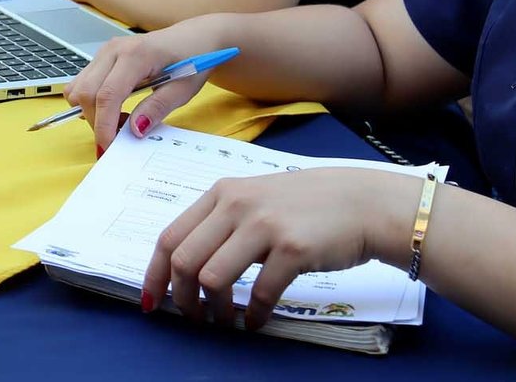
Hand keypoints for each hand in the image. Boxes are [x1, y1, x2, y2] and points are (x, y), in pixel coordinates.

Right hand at [63, 19, 229, 150]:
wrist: (193, 38)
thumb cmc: (193, 59)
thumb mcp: (183, 89)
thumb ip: (157, 108)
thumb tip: (134, 130)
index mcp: (136, 55)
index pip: (107, 95)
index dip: (104, 125)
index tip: (109, 147)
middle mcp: (113, 50)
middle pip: (86, 93)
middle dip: (96, 122)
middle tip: (118, 138)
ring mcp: (104, 51)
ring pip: (77, 88)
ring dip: (91, 112)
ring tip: (119, 120)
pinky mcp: (102, 57)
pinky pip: (82, 83)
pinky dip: (91, 102)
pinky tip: (114, 107)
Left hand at [144, 167, 416, 329]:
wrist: (362, 203)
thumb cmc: (305, 207)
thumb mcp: (254, 200)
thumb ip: (222, 223)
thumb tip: (187, 266)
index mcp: (220, 194)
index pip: (170, 237)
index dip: (155, 274)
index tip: (153, 301)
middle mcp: (236, 205)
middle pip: (184, 260)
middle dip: (182, 297)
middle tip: (194, 317)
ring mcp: (263, 225)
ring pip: (212, 277)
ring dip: (214, 309)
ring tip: (225, 320)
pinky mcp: (293, 248)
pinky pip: (261, 292)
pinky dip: (254, 315)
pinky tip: (255, 321)